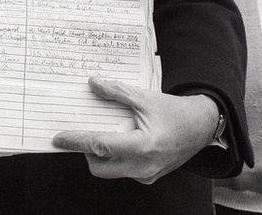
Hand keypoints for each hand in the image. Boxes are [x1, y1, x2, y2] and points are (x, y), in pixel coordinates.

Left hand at [52, 77, 217, 183]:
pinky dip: (116, 158)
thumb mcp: (144, 98)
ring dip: (102, 155)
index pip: (100, 146)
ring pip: (110, 170)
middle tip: (84, 134)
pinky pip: (123, 170)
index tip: (60, 138)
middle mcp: (143, 166)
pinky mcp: (148, 177)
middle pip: (99, 167)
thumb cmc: (175, 112)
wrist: (201, 126)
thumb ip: (116, 92)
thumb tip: (92, 84)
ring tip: (107, 134)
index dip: (77, 141)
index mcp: (143, 146)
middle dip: (86, 152)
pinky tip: (122, 141)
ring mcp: (146, 175)